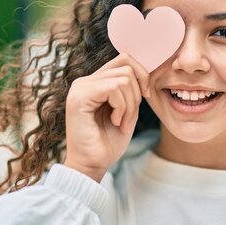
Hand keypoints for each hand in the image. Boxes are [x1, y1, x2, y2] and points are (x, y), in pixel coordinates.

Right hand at [63, 53, 149, 181]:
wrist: (92, 166)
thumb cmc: (108, 142)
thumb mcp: (127, 110)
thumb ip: (132, 89)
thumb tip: (146, 70)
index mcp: (95, 82)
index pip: (124, 59)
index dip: (142, 75)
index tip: (146, 97)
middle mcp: (84, 81)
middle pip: (126, 65)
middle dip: (137, 93)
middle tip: (129, 117)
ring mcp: (80, 87)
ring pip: (123, 78)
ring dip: (130, 105)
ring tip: (121, 123)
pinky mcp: (79, 97)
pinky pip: (113, 88)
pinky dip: (122, 107)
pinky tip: (114, 122)